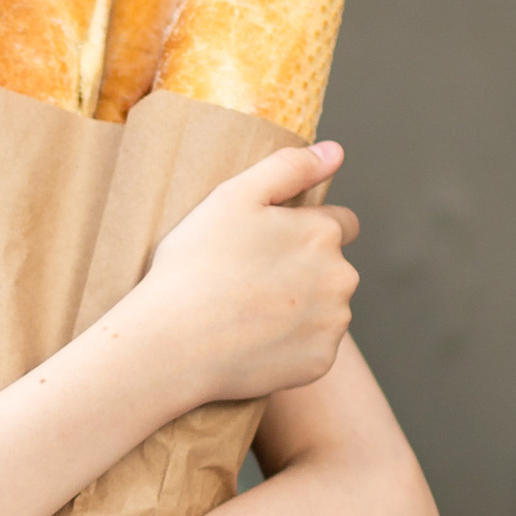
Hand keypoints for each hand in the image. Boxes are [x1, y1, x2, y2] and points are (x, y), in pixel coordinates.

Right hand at [126, 140, 357, 409]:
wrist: (173, 344)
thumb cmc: (195, 265)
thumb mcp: (233, 197)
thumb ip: (289, 167)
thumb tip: (335, 152)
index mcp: (323, 233)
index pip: (341, 223)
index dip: (303, 230)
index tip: (268, 245)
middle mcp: (341, 278)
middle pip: (332, 268)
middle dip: (304, 270)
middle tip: (250, 280)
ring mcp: (332, 325)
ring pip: (325, 309)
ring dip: (300, 308)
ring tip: (248, 312)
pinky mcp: (319, 363)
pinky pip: (313, 348)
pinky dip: (291, 345)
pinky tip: (254, 341)